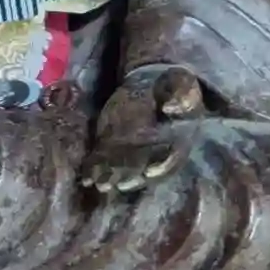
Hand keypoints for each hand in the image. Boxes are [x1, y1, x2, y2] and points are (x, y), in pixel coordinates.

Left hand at [81, 67, 204, 194]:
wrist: (148, 85)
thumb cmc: (169, 86)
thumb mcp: (182, 85)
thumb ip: (182, 96)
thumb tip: (171, 108)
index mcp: (177, 140)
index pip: (171, 159)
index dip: (161, 167)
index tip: (149, 173)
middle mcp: (153, 152)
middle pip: (143, 169)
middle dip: (131, 178)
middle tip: (119, 185)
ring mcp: (130, 152)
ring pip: (121, 168)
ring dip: (111, 178)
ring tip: (101, 184)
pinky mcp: (111, 145)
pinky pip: (103, 159)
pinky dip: (94, 169)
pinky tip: (87, 178)